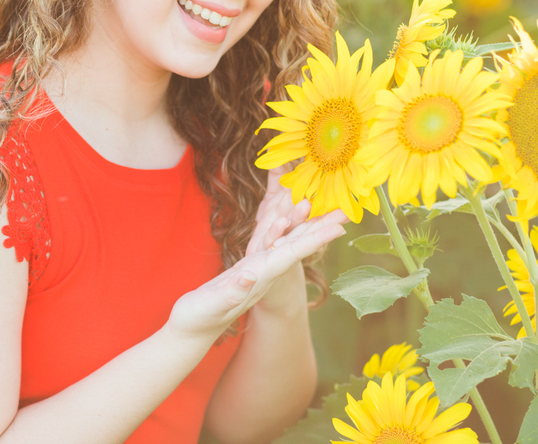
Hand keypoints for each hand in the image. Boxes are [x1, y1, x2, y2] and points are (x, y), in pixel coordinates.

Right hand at [163, 174, 346, 345]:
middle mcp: (264, 274)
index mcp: (259, 278)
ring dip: (302, 224)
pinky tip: (283, 219)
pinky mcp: (247, 269)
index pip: (292, 255)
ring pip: (284, 242)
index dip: (315, 240)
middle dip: (320, 229)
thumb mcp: (213, 305)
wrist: (192, 332)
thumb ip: (231, 292)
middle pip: (297, 246)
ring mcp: (257, 271)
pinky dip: (278, 228)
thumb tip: (248, 275)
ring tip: (318, 206)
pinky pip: (268, 243)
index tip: (339, 227)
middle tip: (345, 212)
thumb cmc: (198, 320)